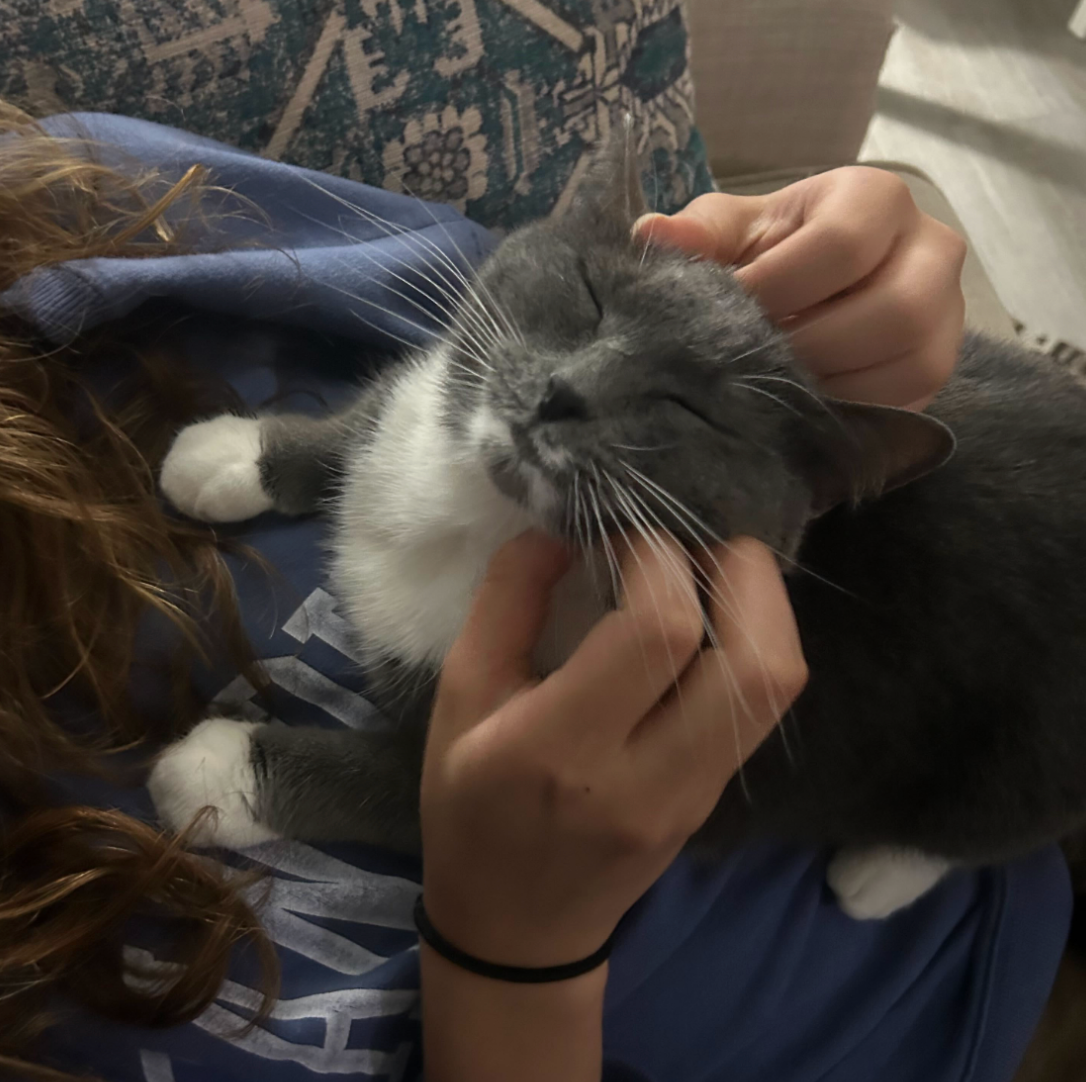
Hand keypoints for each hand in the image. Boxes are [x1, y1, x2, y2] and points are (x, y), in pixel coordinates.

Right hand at [420, 530, 806, 968]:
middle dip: (740, 570)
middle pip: (755, 660)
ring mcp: (694, 796)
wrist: (518, 928)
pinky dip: (750, 642)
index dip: (655, 556)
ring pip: (777, 683)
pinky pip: (761, 706)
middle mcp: (645, 778)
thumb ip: (507, 601)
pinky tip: (706, 620)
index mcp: (558, 750)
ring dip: (759, 604)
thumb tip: (564, 527)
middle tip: (693, 537)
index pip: (658, 632)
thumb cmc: (469, 809)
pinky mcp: (715, 799)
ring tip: (706, 570)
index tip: (620, 532)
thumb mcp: (460, 698)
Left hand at [636, 167, 966, 409]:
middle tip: (751, 363)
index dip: (774, 290)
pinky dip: (846, 415)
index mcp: (876, 199)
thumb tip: (651, 237)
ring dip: (832, 386)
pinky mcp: (937, 371)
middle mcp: (932, 250)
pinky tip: (800, 409)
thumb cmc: (768, 253)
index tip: (723, 315)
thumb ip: (699, 234)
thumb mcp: (733, 232)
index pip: (840, 246)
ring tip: (774, 386)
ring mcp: (946, 316)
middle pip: (892, 311)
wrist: (811, 288)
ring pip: (909, 365)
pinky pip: (904, 405)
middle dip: (809, 347)